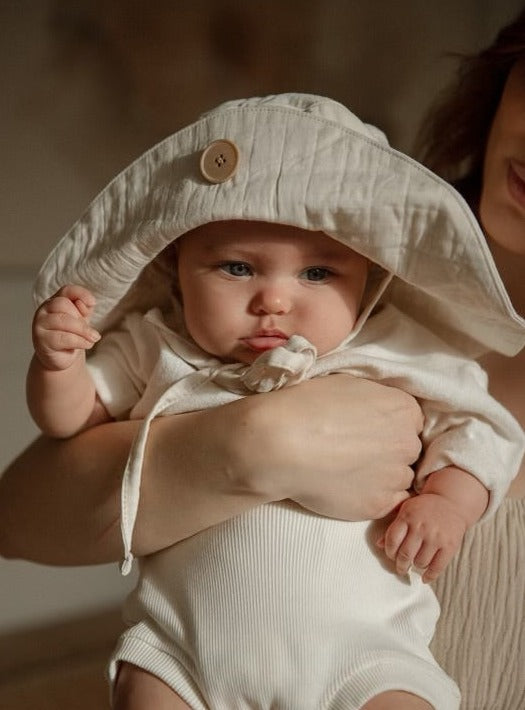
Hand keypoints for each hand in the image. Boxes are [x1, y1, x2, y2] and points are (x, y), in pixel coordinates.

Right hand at [32, 285, 99, 370]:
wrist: (61, 357)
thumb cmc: (72, 335)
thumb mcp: (81, 319)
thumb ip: (85, 309)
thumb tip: (86, 303)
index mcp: (55, 301)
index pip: (66, 291)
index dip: (80, 293)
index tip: (93, 303)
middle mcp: (44, 310)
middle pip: (63, 304)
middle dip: (81, 319)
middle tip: (93, 332)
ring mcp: (40, 324)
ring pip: (62, 320)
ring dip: (83, 330)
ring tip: (94, 338)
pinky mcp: (41, 340)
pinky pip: (62, 337)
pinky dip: (79, 341)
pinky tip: (86, 344)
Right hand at [233, 374, 422, 520]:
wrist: (281, 443)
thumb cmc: (307, 406)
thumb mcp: (347, 384)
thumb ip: (374, 399)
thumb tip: (375, 412)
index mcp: (403, 409)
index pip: (409, 421)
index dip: (388, 426)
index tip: (368, 430)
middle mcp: (407, 442)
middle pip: (407, 449)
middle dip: (388, 450)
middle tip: (355, 451)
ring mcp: (395, 476)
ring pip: (399, 478)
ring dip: (381, 476)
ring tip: (348, 471)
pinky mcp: (379, 504)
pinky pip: (388, 502)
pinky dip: (372, 496)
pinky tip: (347, 486)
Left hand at [377, 493, 467, 582]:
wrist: (451, 501)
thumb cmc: (425, 507)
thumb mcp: (406, 510)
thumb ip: (393, 527)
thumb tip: (379, 545)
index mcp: (408, 517)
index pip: (392, 540)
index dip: (389, 552)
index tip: (391, 555)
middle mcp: (421, 527)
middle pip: (405, 554)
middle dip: (400, 564)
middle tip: (401, 567)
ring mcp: (436, 537)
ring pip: (420, 562)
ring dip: (416, 566)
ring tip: (416, 563)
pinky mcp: (450, 545)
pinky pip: (437, 567)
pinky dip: (429, 576)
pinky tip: (424, 578)